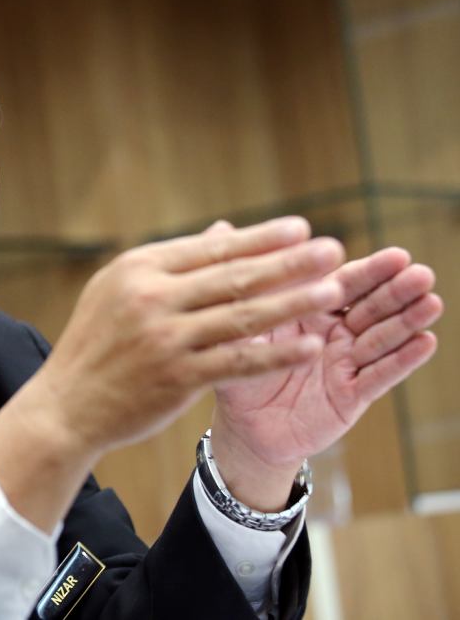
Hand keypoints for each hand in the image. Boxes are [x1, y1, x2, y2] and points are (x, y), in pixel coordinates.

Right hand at [0, 216, 346, 530]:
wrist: (65, 405)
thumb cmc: (97, 344)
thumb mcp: (120, 291)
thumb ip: (173, 265)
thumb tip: (224, 233)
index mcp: (137, 269)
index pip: (210, 248)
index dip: (259, 238)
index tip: (300, 228)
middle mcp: (150, 298)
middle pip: (233, 276)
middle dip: (289, 262)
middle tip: (334, 249)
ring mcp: (163, 339)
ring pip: (242, 316)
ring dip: (294, 303)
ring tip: (334, 291)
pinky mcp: (175, 378)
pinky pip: (237, 362)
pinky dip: (276, 354)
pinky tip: (310, 348)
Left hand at [211, 244, 442, 509]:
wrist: (242, 426)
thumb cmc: (238, 370)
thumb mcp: (233, 326)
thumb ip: (237, 282)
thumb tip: (222, 226)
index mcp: (308, 309)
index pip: (342, 284)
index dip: (369, 271)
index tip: (397, 255)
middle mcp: (333, 332)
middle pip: (370, 306)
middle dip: (396, 290)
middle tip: (421, 274)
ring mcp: (346, 363)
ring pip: (381, 338)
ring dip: (407, 320)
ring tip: (430, 303)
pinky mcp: (352, 396)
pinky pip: (379, 376)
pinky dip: (402, 360)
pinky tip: (425, 341)